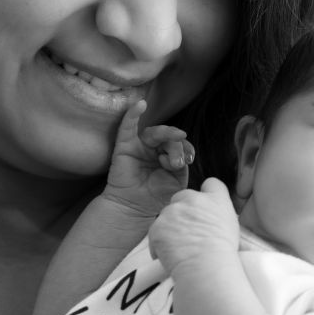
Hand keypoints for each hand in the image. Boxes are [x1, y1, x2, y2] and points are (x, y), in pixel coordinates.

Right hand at [102, 100, 194, 216]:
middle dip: (177, 148)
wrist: (134, 209)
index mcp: (167, 154)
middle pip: (169, 137)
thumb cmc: (156, 197)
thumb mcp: (177, 181)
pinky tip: (140, 105)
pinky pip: (127, 128)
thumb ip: (181, 165)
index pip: (180, 144)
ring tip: (169, 158)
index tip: (189, 160)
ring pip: (155, 133)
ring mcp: (139, 146)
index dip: (186, 148)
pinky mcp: (124, 147)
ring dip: (166, 138)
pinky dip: (132, 114)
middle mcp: (154, 148)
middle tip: (178, 163)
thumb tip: (183, 155)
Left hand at [148, 177, 239, 276]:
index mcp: (215, 199)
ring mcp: (173, 211)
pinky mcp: (158, 226)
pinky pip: (155, 232)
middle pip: (183, 196)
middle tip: (188, 232)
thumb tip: (213, 220)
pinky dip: (159, 244)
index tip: (204, 208)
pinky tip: (168, 257)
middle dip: (184, 211)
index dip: (207, 195)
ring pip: (167, 215)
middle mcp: (193, 199)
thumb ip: (220, 216)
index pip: (211, 184)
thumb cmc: (224, 254)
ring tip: (180, 249)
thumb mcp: (232, 228)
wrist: (207, 267)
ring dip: (170, 228)